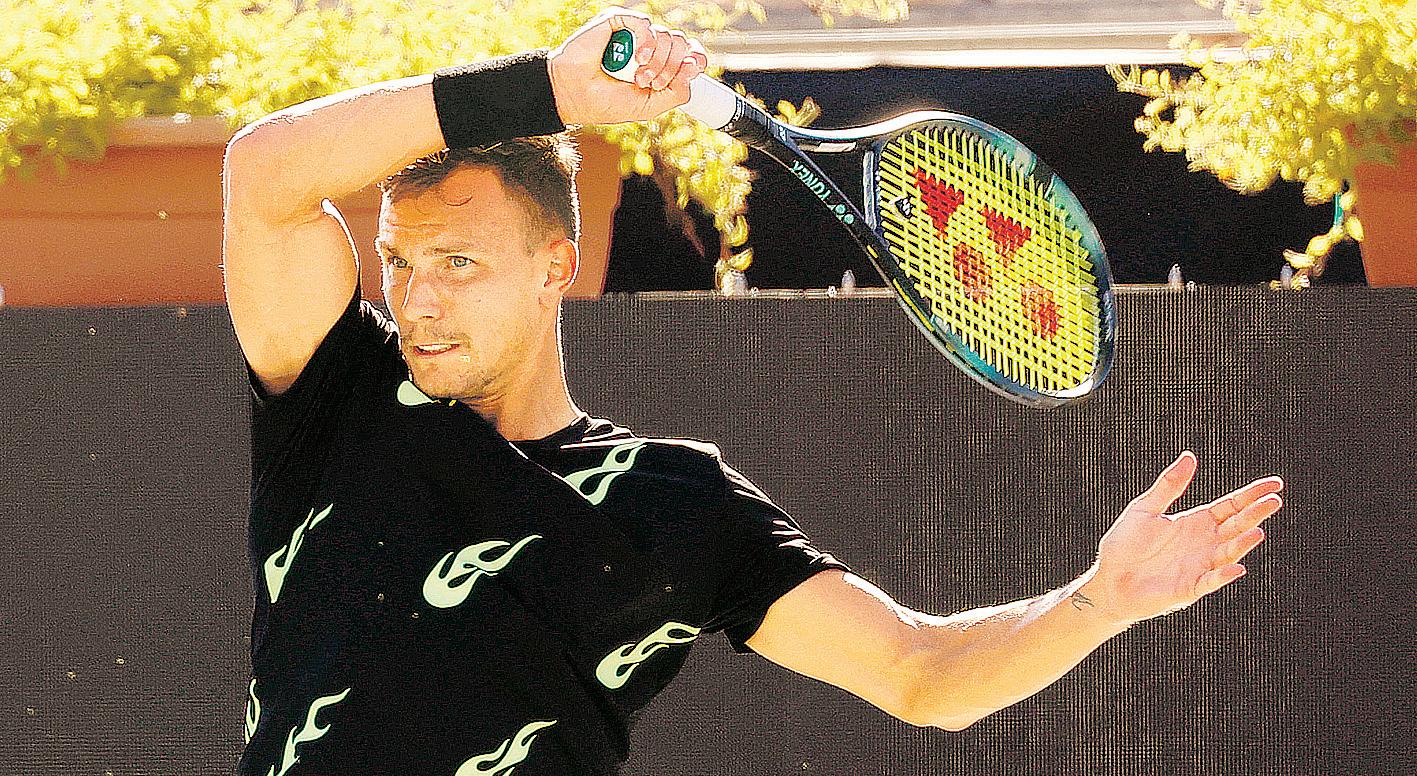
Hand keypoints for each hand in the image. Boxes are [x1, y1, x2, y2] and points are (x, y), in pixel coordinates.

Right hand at [548, 7, 707, 125]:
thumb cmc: (606, 102)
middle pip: (681, 44)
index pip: (689, 52)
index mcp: (658, 64)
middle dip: (671, 68)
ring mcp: (634, 33)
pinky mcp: (618, 21)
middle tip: (650, 83)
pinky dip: (647, 42)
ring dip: (658, 61)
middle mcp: (649, 46)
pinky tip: (638, 58)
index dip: (695, 60)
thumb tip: (693, 68)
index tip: (688, 72)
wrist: (574, 95)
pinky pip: (646, 24)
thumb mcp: (648, 106)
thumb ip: (676, 93)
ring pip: (667, 35)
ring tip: (638, 76)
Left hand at [1084, 450, 1284, 625]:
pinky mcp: (1189, 588)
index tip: (1275, 484)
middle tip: (1274, 501)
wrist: (1108, 578)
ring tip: (1257, 531)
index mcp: (1196, 522)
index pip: (1231, 506)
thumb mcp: (1146, 508)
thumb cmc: (1126, 543)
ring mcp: (1200, 566)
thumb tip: (1190, 456)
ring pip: (1228, 553)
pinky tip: (1235, 568)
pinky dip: (1223, 576)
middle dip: (1255, 514)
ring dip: (1243, 544)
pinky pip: (1210, 581)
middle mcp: (1204, 543)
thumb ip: (1169, 485)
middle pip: (1236, 526)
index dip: (1252, 495)